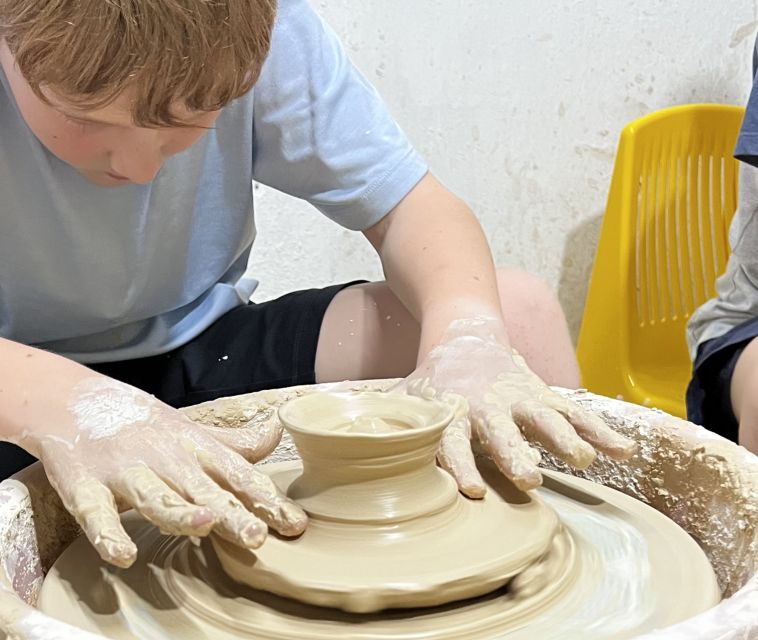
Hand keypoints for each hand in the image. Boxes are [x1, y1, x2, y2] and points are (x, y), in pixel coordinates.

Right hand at [25, 378, 306, 566]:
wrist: (69, 400)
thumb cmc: (140, 425)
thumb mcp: (190, 431)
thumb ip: (235, 443)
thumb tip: (279, 431)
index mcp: (192, 447)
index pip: (236, 474)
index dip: (265, 498)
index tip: (294, 523)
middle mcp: (164, 458)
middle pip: (202, 489)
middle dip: (230, 512)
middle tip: (257, 535)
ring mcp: (123, 471)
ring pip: (155, 496)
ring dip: (178, 512)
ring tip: (203, 524)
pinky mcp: (84, 485)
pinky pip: (95, 513)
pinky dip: (107, 533)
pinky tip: (123, 554)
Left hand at [395, 318, 636, 495]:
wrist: (465, 330)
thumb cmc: (433, 377)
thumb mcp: (403, 396)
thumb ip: (379, 422)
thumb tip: (328, 438)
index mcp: (452, 411)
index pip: (453, 442)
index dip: (459, 464)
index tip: (467, 489)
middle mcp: (489, 406)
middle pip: (504, 433)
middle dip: (516, 455)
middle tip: (531, 480)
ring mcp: (520, 399)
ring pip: (547, 419)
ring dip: (565, 440)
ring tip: (585, 460)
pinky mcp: (544, 395)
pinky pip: (576, 413)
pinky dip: (600, 431)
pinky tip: (625, 452)